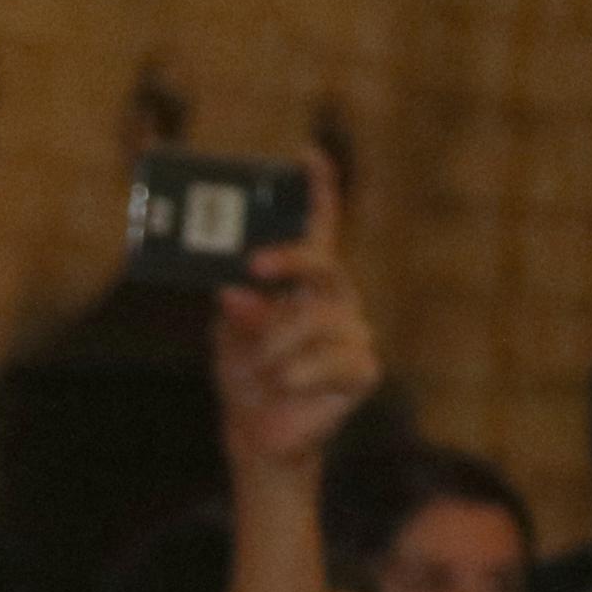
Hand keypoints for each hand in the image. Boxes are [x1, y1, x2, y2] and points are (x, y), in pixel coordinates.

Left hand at [213, 150, 377, 473]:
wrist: (259, 436)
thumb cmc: (246, 378)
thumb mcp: (228, 340)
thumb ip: (235, 313)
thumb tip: (237, 291)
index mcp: (304, 284)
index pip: (319, 229)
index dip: (318, 190)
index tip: (306, 155)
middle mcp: (335, 299)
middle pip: (324, 264)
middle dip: (289, 260)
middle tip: (254, 266)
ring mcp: (353, 332)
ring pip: (315, 321)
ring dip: (275, 347)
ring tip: (263, 370)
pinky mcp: (362, 370)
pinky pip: (329, 361)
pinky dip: (296, 375)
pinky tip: (286, 385)